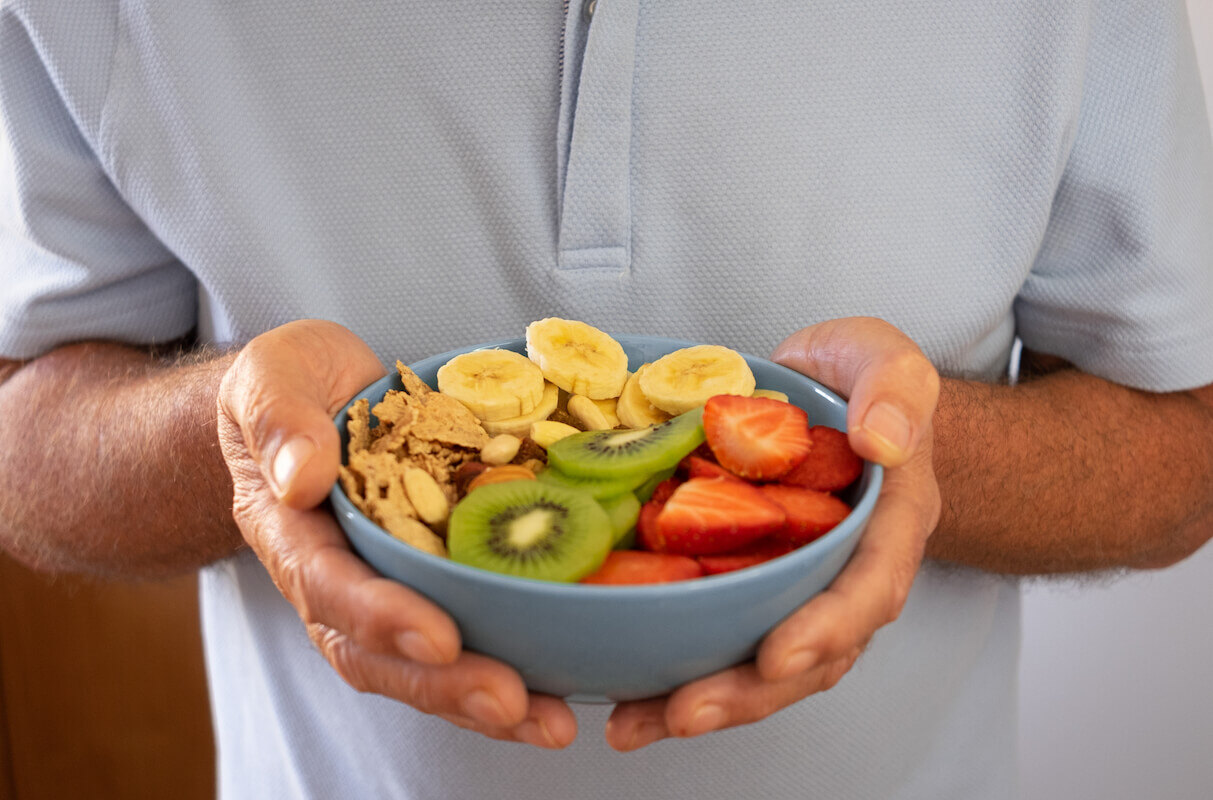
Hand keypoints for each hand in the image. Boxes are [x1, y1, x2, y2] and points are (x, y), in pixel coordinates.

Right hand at [216, 319, 575, 747]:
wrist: (317, 392)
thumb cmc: (293, 381)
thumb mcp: (273, 373)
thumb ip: (278, 418)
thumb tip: (300, 477)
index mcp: (293, 533)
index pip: (330, 587)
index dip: (383, 617)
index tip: (439, 636)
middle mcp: (337, 578)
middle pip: (380, 653)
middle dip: (445, 684)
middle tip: (510, 701)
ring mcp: (386, 586)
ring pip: (424, 664)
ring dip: (482, 699)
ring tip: (549, 721)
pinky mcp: (433, 580)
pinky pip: (466, 633)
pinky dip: (510, 664)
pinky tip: (561, 689)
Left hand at [605, 317, 940, 750]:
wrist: (831, 392)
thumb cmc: (862, 378)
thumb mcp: (887, 359)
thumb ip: (896, 390)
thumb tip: (883, 441)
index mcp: (885, 528)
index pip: (868, 590)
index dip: (826, 630)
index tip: (776, 659)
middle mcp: (843, 574)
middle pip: (810, 655)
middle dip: (748, 691)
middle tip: (683, 712)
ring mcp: (795, 587)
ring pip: (761, 664)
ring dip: (703, 700)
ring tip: (636, 726)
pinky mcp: (748, 583)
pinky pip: (720, 634)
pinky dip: (676, 668)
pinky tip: (623, 693)